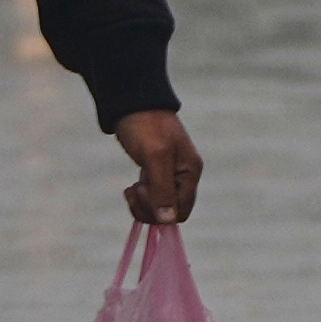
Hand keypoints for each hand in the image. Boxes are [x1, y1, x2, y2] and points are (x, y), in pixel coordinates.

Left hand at [114, 109, 201, 224]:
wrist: (132, 102)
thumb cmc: (144, 125)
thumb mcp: (154, 155)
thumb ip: (162, 188)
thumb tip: (168, 219)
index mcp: (190, 172)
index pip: (181, 211)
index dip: (161, 211)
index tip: (143, 190)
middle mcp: (183, 176)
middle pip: (170, 212)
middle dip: (149, 208)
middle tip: (134, 189)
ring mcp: (170, 175)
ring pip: (159, 207)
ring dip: (142, 205)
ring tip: (130, 189)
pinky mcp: (156, 173)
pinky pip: (152, 198)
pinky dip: (139, 198)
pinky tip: (131, 187)